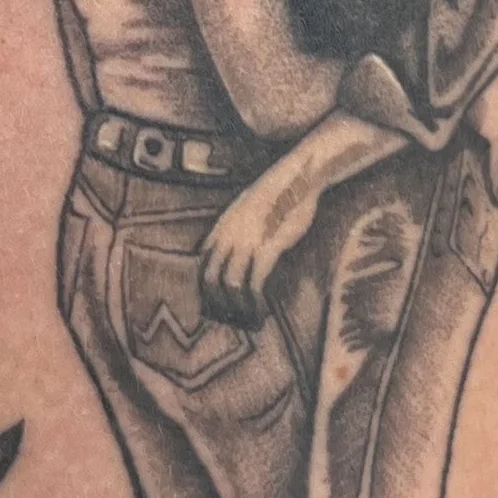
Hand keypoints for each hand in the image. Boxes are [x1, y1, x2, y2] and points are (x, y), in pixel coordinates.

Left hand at [202, 150, 326, 321]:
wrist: (295, 179)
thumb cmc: (275, 196)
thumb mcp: (244, 211)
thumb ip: (234, 232)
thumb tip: (233, 254)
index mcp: (220, 228)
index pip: (201, 264)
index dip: (205, 288)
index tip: (215, 303)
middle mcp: (227, 236)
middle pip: (210, 278)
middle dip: (218, 303)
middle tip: (230, 318)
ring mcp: (245, 243)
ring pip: (230, 284)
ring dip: (238, 307)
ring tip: (248, 318)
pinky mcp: (267, 249)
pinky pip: (254, 282)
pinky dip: (256, 301)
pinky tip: (261, 308)